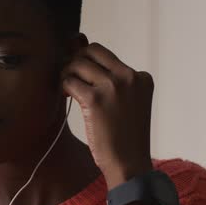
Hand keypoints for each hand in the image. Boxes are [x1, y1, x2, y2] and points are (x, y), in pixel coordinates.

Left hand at [61, 39, 153, 188]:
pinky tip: (68, 97)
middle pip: (91, 51)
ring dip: (67, 74)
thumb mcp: (125, 102)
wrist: (129, 165)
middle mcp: (129, 77)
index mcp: (141, 77)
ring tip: (69, 91)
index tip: (84, 79)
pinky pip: (69, 81)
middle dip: (76, 61)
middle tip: (71, 79)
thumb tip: (77, 40)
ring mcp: (114, 86)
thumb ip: (107, 76)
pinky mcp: (96, 99)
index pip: (106, 55)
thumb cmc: (124, 136)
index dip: (88, 65)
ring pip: (78, 64)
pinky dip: (64, 87)